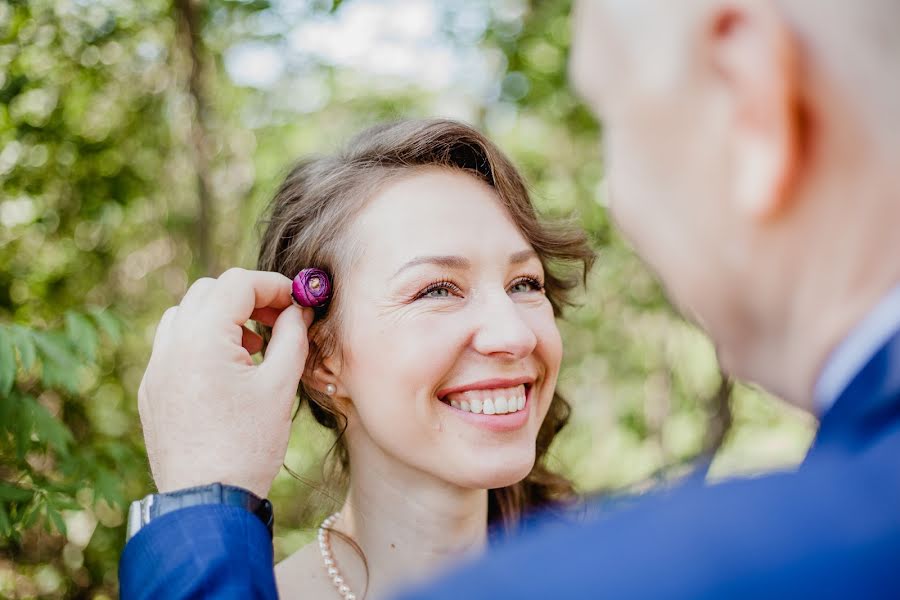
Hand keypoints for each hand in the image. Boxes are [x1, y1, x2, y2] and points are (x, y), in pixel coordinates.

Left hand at [138, 268, 312, 497]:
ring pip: (186, 314)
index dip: (274, 286)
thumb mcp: (280, 386)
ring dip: (221, 317)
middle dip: (247, 297)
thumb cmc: (248, 446)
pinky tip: (228, 371)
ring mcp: (156, 368)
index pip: (238, 284)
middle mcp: (171, 346)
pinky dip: (201, 342)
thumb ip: (292, 336)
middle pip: (209, 291)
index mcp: (203, 339)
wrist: (207, 501)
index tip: (297, 301)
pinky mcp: (151, 390)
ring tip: (252, 346)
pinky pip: (173, 346)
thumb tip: (299, 309)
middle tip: (278, 319)